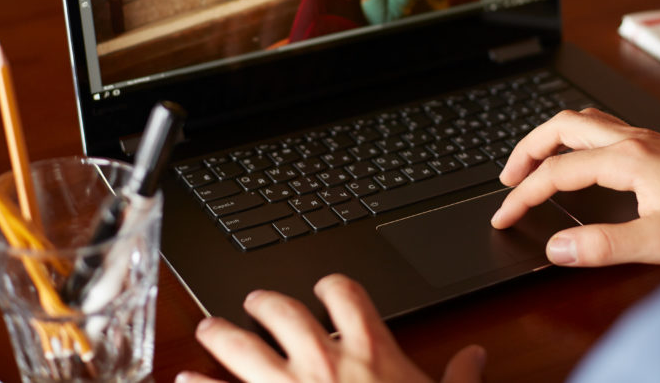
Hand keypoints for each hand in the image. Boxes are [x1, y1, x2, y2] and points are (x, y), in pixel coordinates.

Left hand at [175, 274, 485, 382]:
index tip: (324, 289)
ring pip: (243, 345)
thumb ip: (459, 377)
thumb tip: (476, 357)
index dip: (331, 286)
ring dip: (222, 334)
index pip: (345, 294)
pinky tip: (182, 379)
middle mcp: (324, 358)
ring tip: (208, 328)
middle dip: (265, 302)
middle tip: (254, 302)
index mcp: (370, 348)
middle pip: (285, 312)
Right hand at [490, 108, 659, 266]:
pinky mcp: (659, 146)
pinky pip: (603, 128)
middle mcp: (635, 139)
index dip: (525, 194)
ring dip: (551, 138)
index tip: (506, 216)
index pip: (558, 171)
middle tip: (507, 178)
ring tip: (532, 163)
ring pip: (583, 121)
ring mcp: (648, 138)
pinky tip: (581, 159)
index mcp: (629, 158)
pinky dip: (576, 139)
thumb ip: (603, 246)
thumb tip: (558, 248)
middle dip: (527, 149)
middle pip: (563, 126)